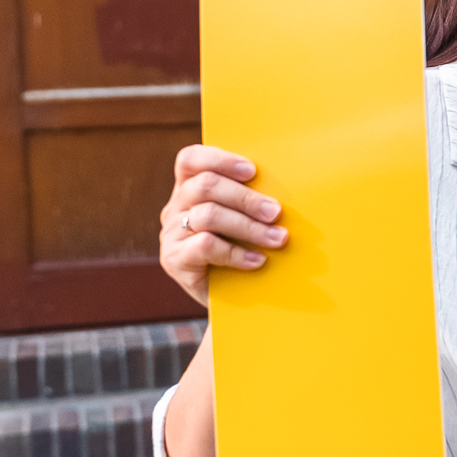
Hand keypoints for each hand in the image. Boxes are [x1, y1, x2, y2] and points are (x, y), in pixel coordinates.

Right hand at [159, 145, 286, 305]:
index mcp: (189, 188)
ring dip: (248, 226)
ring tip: (277, 238)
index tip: (252, 171)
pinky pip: (205, 246)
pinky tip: (257, 260)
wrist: (229, 297)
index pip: (191, 160)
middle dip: (246, 198)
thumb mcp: (243, 218)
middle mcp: (175, 207)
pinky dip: (236, 253)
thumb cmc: (241, 248)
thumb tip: (285, 186)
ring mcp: (171, 234)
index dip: (220, 159)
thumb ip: (249, 199)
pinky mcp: (174, 260)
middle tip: (276, 212)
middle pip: (205, 186)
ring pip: (208, 215)